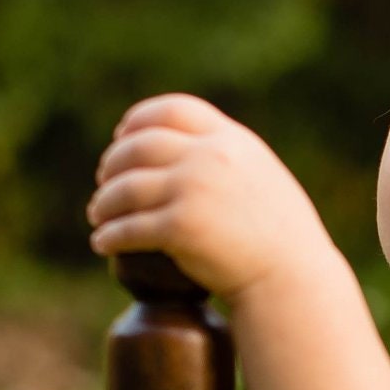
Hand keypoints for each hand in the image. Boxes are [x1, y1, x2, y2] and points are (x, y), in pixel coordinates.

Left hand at [88, 95, 331, 298]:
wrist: (292, 278)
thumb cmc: (283, 238)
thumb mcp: (262, 178)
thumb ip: (228, 159)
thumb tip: (192, 151)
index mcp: (231, 140)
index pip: (172, 110)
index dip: (138, 120)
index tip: (120, 136)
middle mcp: (211, 157)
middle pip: (139, 146)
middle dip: (112, 163)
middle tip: (103, 182)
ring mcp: (194, 190)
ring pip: (126, 187)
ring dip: (104, 202)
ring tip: (98, 215)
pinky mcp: (181, 228)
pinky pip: (130, 228)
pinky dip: (110, 235)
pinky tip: (102, 244)